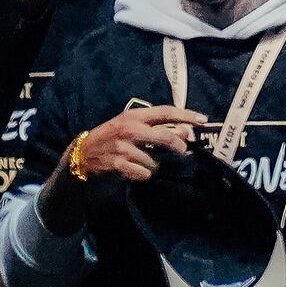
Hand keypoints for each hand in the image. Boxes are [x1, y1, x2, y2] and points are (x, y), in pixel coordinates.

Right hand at [67, 105, 206, 183]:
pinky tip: (134, 170)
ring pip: (154, 160)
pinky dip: (143, 174)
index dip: (186, 115)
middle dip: (177, 145)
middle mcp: (130, 129)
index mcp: (135, 116)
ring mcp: (123, 147)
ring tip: (143, 162)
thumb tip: (186, 131)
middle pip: (164, 136)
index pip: (166, 112)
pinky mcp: (118, 164)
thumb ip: (157, 127)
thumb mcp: (132, 126)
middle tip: (183, 150)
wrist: (82, 153)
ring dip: (154, 164)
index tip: (203, 120)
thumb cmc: (112, 137)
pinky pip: (143, 173)